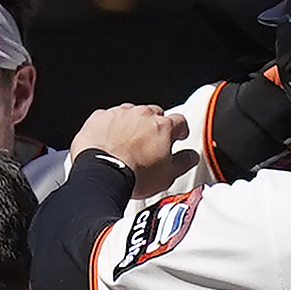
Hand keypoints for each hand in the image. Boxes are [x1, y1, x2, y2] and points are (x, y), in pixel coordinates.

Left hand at [71, 102, 189, 191]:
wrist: (102, 175)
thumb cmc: (134, 176)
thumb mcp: (168, 175)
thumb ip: (184, 161)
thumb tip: (191, 156)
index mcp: (163, 126)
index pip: (179, 121)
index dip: (180, 129)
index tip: (178, 135)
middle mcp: (142, 115)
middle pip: (153, 114)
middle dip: (153, 125)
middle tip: (149, 142)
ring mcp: (119, 114)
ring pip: (129, 113)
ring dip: (130, 124)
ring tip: (126, 143)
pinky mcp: (99, 118)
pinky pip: (106, 117)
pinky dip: (108, 126)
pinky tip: (107, 140)